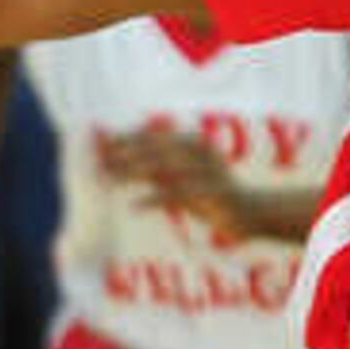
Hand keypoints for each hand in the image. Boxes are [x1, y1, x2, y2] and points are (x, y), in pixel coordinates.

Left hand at [97, 125, 260, 241]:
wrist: (251, 213)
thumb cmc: (211, 195)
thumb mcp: (180, 177)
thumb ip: (155, 166)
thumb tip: (119, 158)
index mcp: (192, 143)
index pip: (152, 136)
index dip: (124, 138)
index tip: (99, 146)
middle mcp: (199, 152)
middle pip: (153, 148)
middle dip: (123, 153)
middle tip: (98, 162)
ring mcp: (206, 171)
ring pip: (162, 167)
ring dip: (132, 172)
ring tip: (109, 180)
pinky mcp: (211, 193)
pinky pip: (176, 194)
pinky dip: (152, 199)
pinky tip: (133, 206)